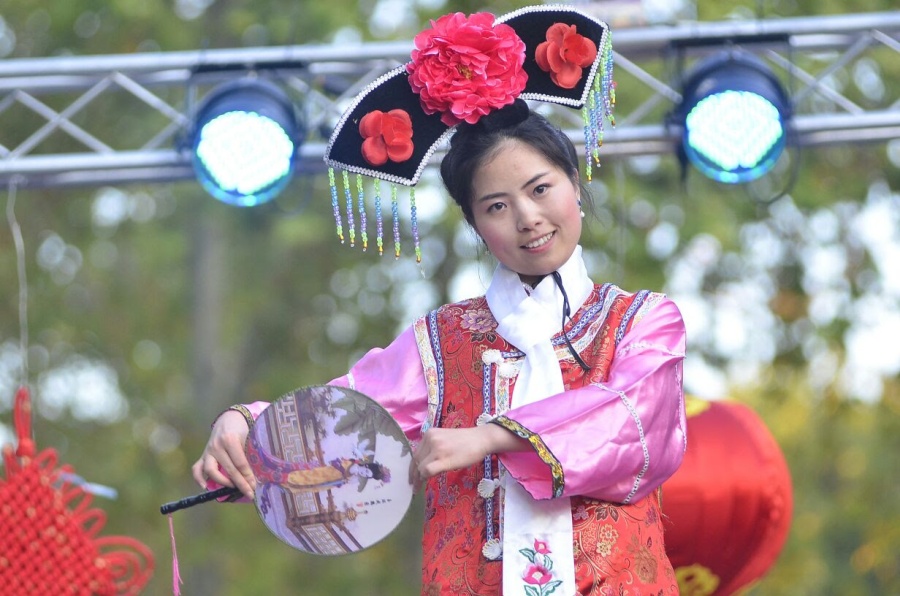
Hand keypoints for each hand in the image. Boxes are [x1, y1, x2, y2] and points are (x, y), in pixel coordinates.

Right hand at [191, 410, 255, 498]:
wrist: (229, 419)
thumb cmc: (243, 429)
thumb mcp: (249, 437)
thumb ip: (252, 453)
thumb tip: (260, 474)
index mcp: (230, 440)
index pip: (240, 463)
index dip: (248, 477)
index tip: (255, 486)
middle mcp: (216, 446)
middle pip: (229, 469)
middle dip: (240, 483)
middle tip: (250, 493)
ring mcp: (208, 451)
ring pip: (210, 470)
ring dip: (222, 482)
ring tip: (233, 488)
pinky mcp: (203, 455)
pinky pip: (196, 469)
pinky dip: (199, 479)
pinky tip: (206, 487)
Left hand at [412, 424, 528, 484]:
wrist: (481, 439)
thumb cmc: (465, 441)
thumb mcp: (443, 439)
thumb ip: (432, 448)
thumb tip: (422, 465)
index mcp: (429, 434)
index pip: (416, 452)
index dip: (412, 466)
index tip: (412, 476)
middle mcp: (430, 439)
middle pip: (416, 460)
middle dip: (413, 474)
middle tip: (412, 485)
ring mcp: (437, 449)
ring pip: (420, 467)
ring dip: (418, 479)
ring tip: (418, 487)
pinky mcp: (444, 459)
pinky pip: (428, 470)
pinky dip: (425, 478)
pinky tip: (426, 482)